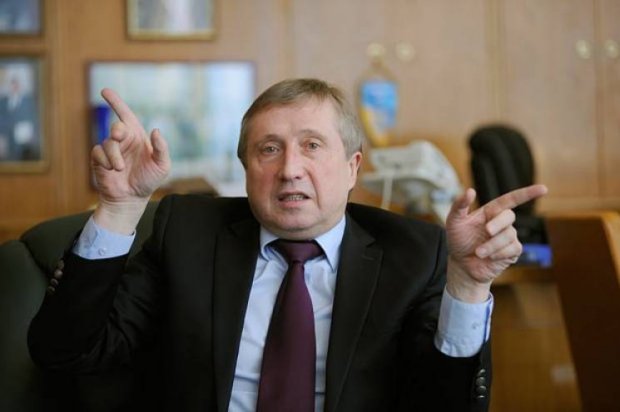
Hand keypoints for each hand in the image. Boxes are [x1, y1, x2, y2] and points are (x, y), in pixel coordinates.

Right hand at [91, 89, 170, 232]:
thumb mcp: (162, 165)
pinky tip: (111, 170)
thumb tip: (156, 130)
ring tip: (120, 168)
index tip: (105, 91)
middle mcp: (123, 141)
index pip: (126, 116)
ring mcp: (110, 150)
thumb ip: (162, 148)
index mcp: (137, 137)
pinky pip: (98, 153)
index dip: (116, 102)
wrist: (132, 199)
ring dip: (114, 156)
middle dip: (117, 130)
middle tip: (119, 136)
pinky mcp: (99, 160)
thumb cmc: (148, 180)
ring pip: (108, 143)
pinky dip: (105, 161)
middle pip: (116, 127)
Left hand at [444, 184, 547, 301]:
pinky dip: (498, 253)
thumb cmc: (458, 241)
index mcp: (490, 212)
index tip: (543, 189)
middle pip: (509, 216)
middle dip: (498, 224)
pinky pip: (512, 248)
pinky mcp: (513, 251)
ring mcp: (509, 237)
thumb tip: (470, 190)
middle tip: (486, 231)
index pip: (510, 199)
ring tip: (478, 252)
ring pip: (509, 235)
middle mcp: (502, 222)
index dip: (527, 194)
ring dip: (491, 245)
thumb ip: (459, 205)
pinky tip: (488, 257)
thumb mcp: (454, 222)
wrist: (462, 265)